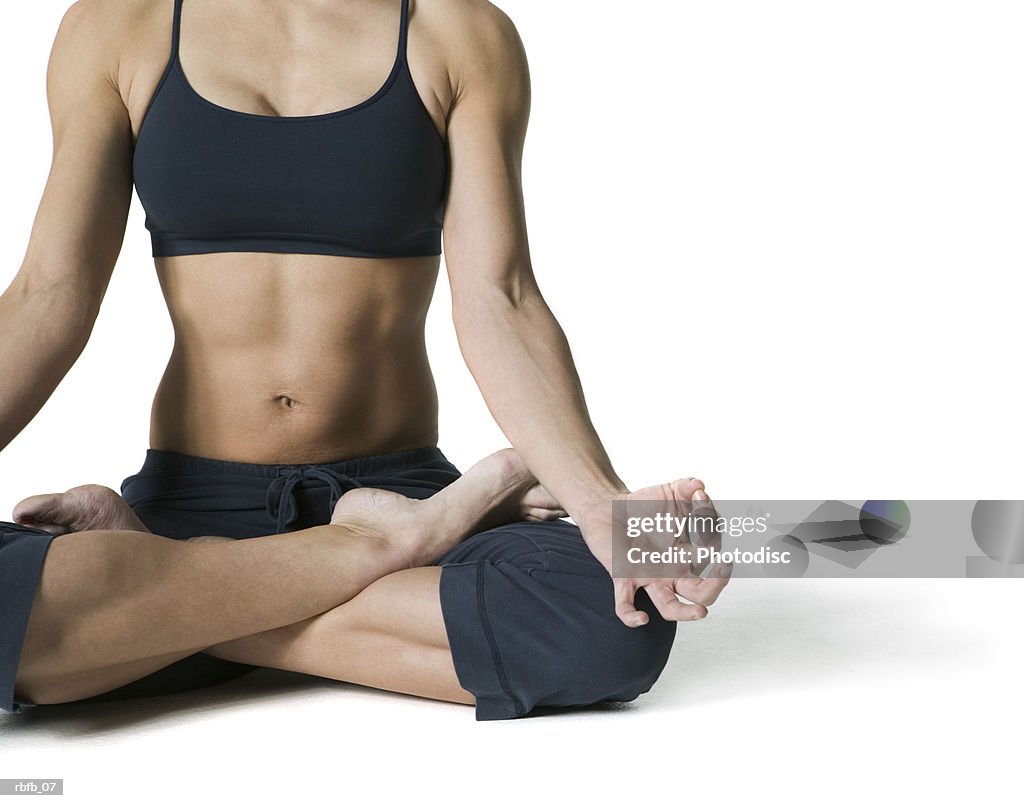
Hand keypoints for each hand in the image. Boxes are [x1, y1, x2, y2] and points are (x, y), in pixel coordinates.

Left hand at [575, 478, 732, 627]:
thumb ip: (686, 486)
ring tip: (702, 612)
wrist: (610, 508)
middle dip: (718, 582)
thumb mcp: (669, 492)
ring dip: (687, 613)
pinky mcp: (624, 578)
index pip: (712, 548)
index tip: (698, 497)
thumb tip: (699, 485)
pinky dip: (630, 616)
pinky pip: (626, 605)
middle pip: (704, 592)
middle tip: (724, 565)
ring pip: (672, 607)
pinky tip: (641, 619)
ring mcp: (650, 578)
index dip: (709, 523)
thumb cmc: (645, 505)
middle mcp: (674, 571)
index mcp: (690, 552)